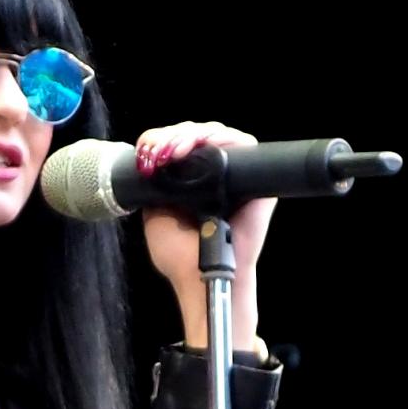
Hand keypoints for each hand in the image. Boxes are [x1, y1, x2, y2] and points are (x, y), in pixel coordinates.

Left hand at [128, 120, 272, 350]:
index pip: (182, 143)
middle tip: (163, 151)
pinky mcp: (258, 182)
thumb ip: (155, 187)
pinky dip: (226, 139)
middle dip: (176, 134)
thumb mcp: (155, 213)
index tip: (149, 151)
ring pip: (221, 134)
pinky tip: (205, 146)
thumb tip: (152, 159)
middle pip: (200, 133)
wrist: (200, 275)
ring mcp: (238, 176)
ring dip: (196, 134)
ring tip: (177, 150)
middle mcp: (217, 174)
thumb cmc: (179, 254)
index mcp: (193, 181)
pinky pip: (247, 146)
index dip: (166, 138)